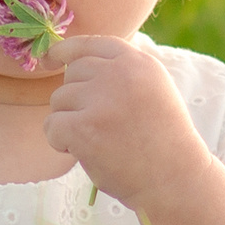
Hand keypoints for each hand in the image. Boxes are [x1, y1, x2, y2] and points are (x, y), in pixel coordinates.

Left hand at [41, 35, 221, 216]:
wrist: (174, 179)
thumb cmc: (161, 141)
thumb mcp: (153, 90)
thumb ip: (121, 72)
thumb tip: (72, 59)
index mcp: (138, 62)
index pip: (90, 44)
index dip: (66, 50)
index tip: (50, 58)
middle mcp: (120, 74)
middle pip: (71, 74)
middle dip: (75, 100)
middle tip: (99, 126)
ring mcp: (101, 100)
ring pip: (58, 100)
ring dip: (69, 122)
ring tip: (99, 141)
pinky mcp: (84, 127)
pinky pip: (51, 126)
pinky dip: (60, 143)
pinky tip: (84, 153)